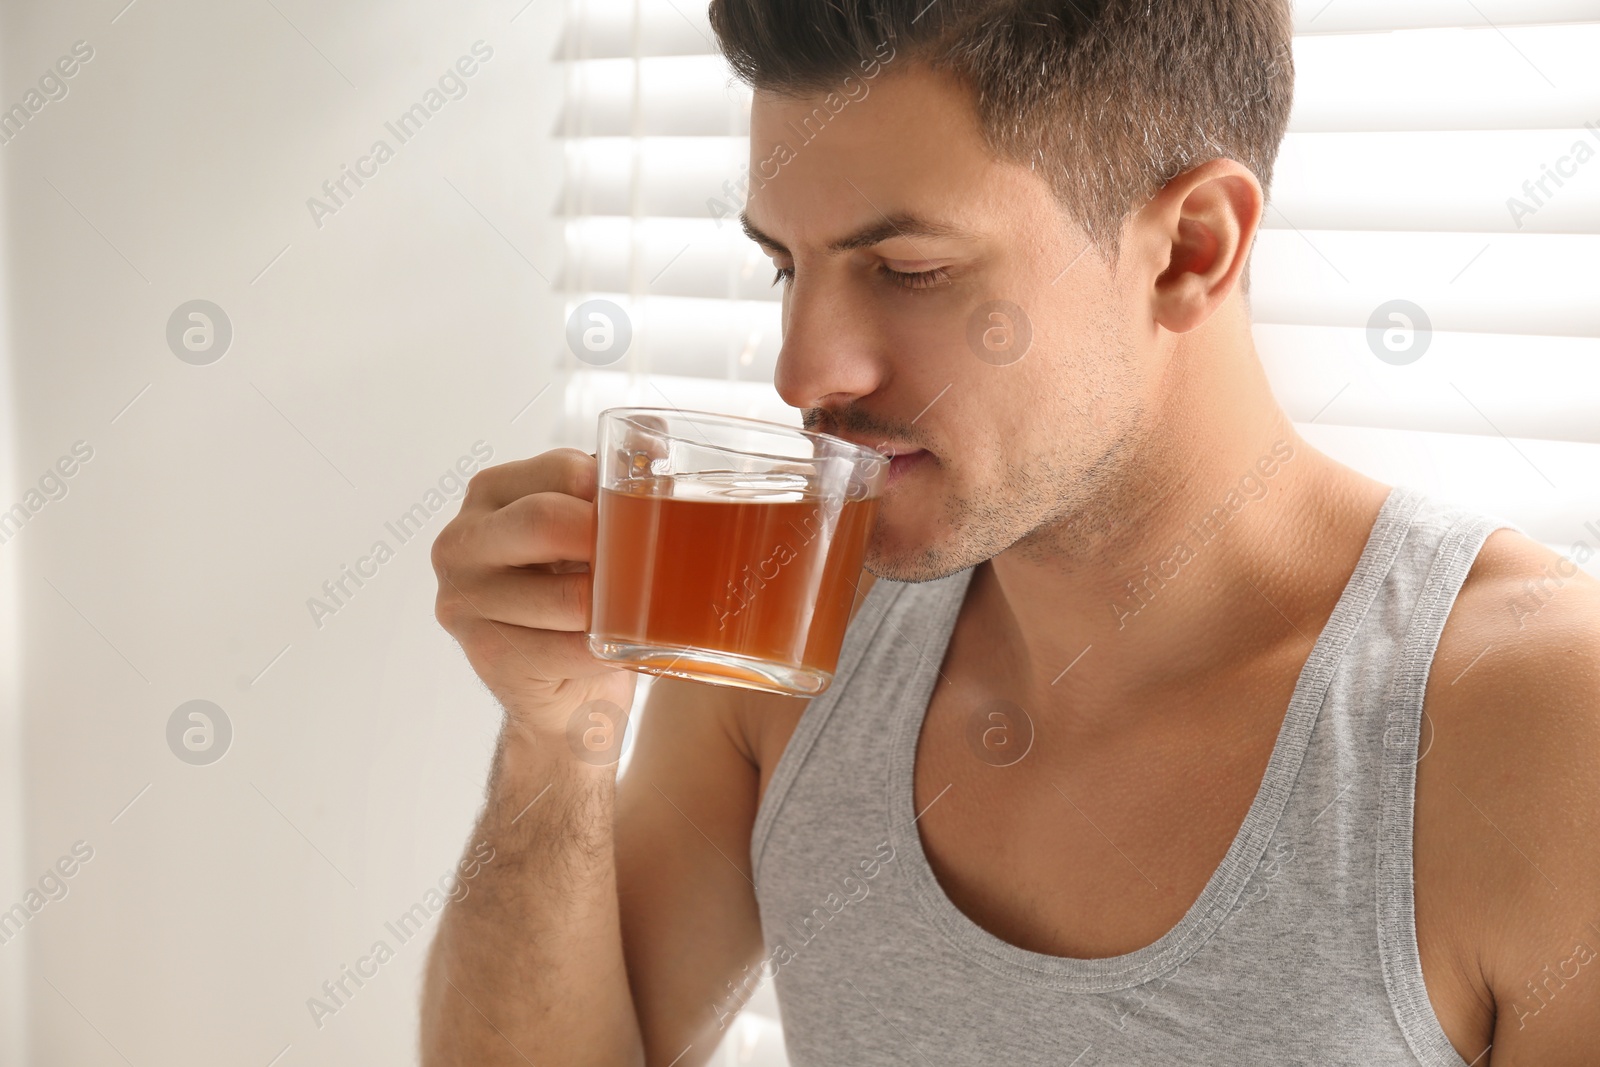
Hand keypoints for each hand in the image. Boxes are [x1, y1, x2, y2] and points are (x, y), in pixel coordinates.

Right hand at [431, 447, 636, 738]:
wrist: (564, 692)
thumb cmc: (580, 595)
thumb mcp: (592, 529)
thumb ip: (615, 478)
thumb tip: (653, 435)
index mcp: (492, 492)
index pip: (564, 469)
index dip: (616, 493)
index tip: (649, 516)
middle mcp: (463, 540)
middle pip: (547, 522)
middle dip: (610, 544)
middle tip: (649, 563)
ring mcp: (464, 600)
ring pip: (567, 596)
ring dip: (618, 608)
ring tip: (642, 611)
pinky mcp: (486, 655)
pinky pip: (568, 650)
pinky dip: (608, 652)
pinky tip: (621, 650)